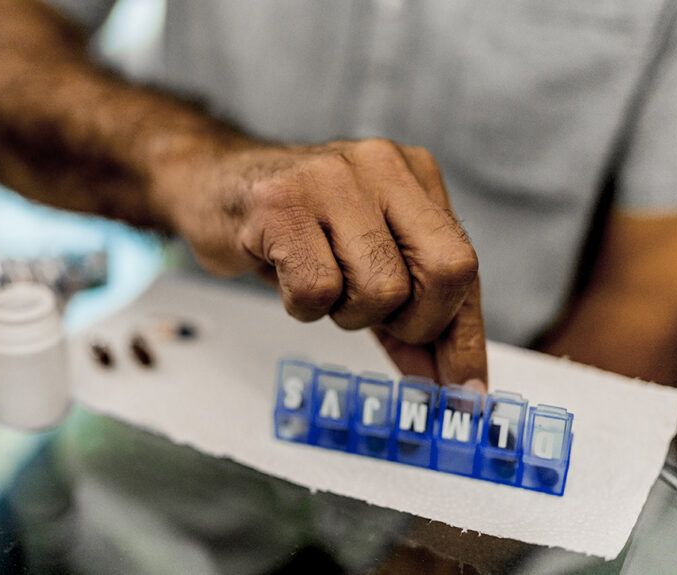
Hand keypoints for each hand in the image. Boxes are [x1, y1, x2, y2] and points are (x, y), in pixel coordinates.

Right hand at [156, 138, 486, 387]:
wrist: (212, 184)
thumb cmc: (291, 228)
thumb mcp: (363, 263)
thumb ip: (408, 316)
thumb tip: (449, 383)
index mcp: (414, 175)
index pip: (463, 265)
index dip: (463, 337)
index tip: (464, 391)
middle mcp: (382, 166)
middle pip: (446, 272)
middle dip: (414, 322)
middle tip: (376, 323)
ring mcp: (332, 179)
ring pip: (381, 289)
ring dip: (346, 313)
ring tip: (320, 283)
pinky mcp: (281, 203)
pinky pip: (317, 290)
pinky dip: (302, 305)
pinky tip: (285, 274)